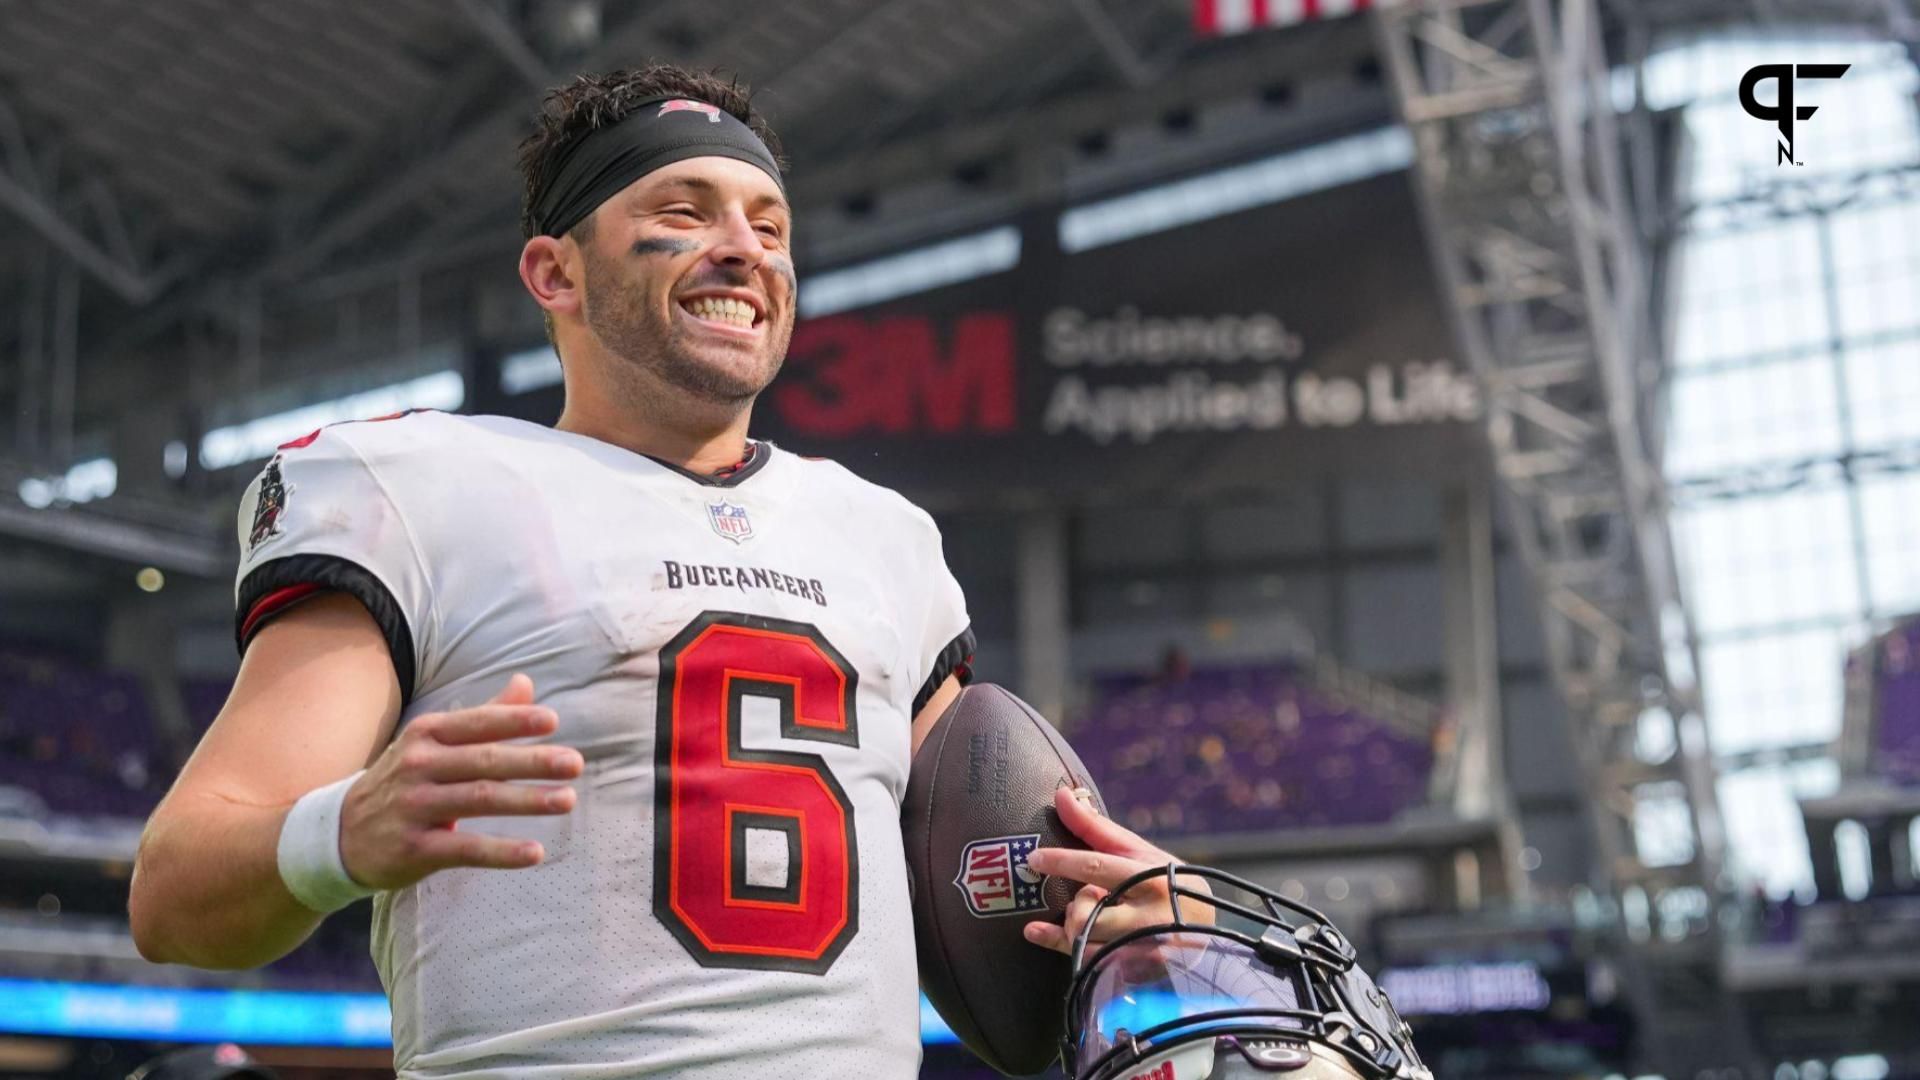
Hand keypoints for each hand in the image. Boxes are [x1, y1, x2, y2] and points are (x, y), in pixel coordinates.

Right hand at [337, 674, 582, 889]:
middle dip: (532, 761)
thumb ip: (485, 716)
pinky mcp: (414, 848)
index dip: (513, 721)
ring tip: (568, 801)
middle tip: (575, 763)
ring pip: (479, 800)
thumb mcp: (433, 742)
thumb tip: (527, 683)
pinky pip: (465, 849)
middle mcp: (419, 766)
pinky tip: (535, 853)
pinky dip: (502, 851)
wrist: (339, 833)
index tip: (552, 722)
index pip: (477, 724)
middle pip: (484, 761)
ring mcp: (415, 807)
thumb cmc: (404, 781)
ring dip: (527, 801)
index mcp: (427, 735)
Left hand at [1022, 786, 1212, 955]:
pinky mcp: (1133, 973)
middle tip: (1091, 898)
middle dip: (1077, 904)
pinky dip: (1055, 943)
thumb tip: (1061, 793)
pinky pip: (1082, 962)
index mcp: (1151, 879)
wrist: (1206, 934)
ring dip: (1075, 926)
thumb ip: (1097, 828)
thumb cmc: (1166, 884)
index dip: (1062, 862)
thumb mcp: (1140, 853)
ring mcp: (1141, 951)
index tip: (1033, 859)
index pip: (1098, 868)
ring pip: (1083, 940)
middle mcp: (1148, 917)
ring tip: (1095, 917)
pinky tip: (1036, 931)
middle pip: (1086, 912)